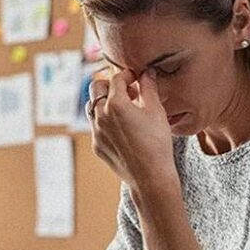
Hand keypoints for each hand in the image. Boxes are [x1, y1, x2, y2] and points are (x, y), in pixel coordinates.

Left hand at [88, 69, 175, 190]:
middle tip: (128, 91)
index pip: (117, 78)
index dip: (128, 75)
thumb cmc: (156, 143)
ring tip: (124, 109)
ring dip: (104, 102)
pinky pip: (96, 126)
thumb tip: (147, 72)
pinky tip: (122, 128)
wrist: (150, 177)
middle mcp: (100, 115)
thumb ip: (149, 87)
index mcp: (115, 103)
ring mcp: (96, 132)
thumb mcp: (156, 111)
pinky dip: (105, 121)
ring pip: (92, 107)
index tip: (136, 78)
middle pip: (96, 87)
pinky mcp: (96, 145)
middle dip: (110, 85)